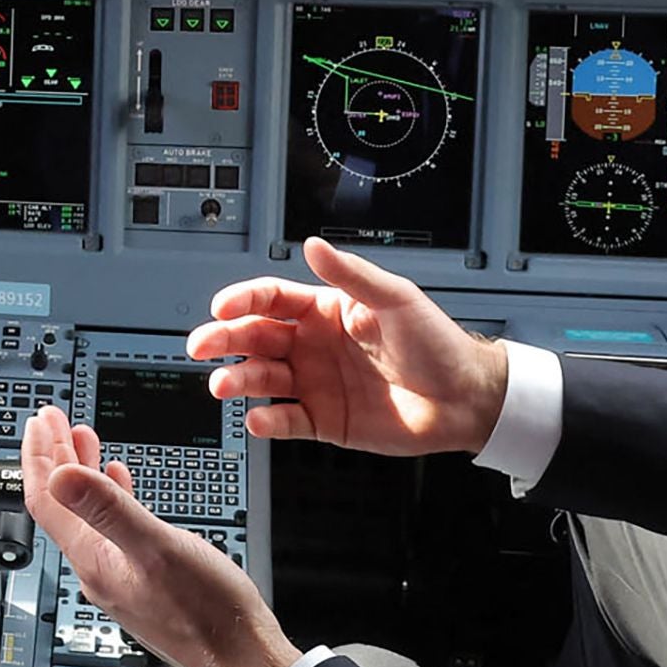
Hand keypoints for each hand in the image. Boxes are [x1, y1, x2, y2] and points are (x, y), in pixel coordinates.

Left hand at [21, 408, 299, 666]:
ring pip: (87, 513)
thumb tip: (58, 476)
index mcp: (93, 559)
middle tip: (52, 418)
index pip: (48, 499)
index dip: (39, 455)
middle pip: (62, 503)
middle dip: (54, 456)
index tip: (41, 418)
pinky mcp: (142, 579)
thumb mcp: (158, 548)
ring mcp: (119, 575)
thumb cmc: (209, 613)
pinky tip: (121, 481)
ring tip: (80, 436)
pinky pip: (113, 527)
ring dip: (80, 472)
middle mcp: (98, 569)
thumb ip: (108, 509)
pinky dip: (112, 496)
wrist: (242, 659)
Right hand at [188, 235, 509, 454]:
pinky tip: (258, 418)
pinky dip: (267, 421)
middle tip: (201, 345)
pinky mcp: (325, 421)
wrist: (465, 399)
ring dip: (238, 379)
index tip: (222, 308)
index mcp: (325, 311)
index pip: (272, 299)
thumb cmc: (436, 343)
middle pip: (255, 338)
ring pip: (262, 379)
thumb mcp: (394, 298)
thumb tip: (313, 245)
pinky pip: (285, 420)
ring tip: (223, 384)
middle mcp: (313, 346)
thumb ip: (350, 274)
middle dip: (224, 340)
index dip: (243, 301)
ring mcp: (316, 384)